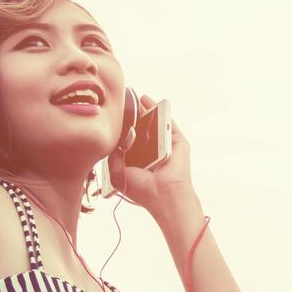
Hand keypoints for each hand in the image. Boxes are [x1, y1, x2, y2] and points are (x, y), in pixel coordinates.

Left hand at [108, 93, 192, 209]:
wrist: (163, 194)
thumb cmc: (142, 189)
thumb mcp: (117, 172)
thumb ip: (112, 154)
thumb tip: (112, 138)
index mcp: (139, 160)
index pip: (131, 139)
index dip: (123, 128)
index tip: (115, 115)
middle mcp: (153, 152)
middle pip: (144, 129)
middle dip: (135, 115)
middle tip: (126, 102)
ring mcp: (167, 146)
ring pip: (157, 124)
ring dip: (148, 109)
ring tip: (137, 97)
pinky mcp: (179, 142)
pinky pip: (170, 123)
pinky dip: (163, 111)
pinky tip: (152, 101)